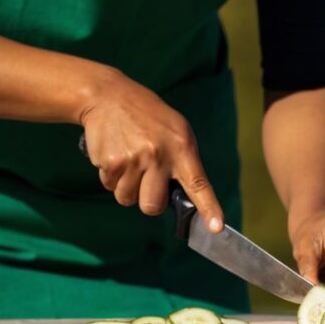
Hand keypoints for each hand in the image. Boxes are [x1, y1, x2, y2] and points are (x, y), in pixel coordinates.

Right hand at [79, 72, 226, 228]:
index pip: (199, 183)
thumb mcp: (176, 129)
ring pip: (127, 199)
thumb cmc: (147, 116)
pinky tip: (115, 153)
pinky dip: (111, 175)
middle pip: (152, 206)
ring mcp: (133, 160)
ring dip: (126, 186)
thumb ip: (183, 160)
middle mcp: (158, 155)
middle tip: (145, 179)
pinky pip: (109, 186)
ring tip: (128, 158)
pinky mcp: (111, 161)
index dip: (209, 208)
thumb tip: (186, 195)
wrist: (109, 96)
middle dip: (147, 200)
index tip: (216, 227)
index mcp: (182, 148)